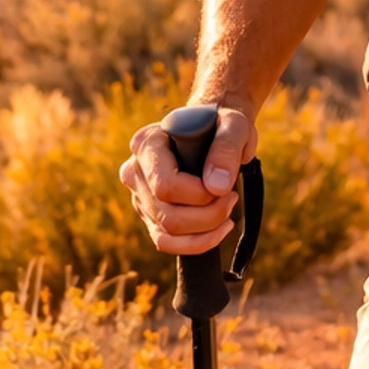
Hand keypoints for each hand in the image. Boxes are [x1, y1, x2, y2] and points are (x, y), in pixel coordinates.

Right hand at [120, 105, 256, 255]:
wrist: (214, 131)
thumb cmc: (222, 124)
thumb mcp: (233, 126)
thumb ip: (227, 149)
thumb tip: (217, 186)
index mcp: (146, 144)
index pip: (165, 185)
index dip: (198, 195)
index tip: (226, 188)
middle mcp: (135, 171)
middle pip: (166, 214)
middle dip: (208, 215)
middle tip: (232, 199)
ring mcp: (140, 195)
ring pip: (167, 232)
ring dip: (206, 231)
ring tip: (228, 210)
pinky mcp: (150, 214)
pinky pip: (166, 243)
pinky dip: (196, 244)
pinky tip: (219, 230)